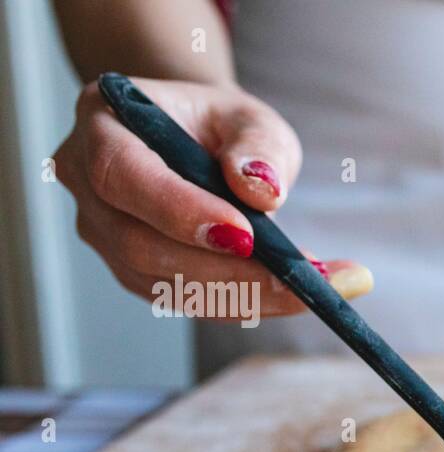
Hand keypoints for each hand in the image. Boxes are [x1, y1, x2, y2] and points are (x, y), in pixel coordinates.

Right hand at [54, 77, 370, 318]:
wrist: (199, 145)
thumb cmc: (221, 126)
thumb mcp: (251, 117)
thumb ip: (258, 145)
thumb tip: (261, 190)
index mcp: (103, 128)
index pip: (123, 175)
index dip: (179, 210)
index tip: (246, 235)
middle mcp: (89, 188)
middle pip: (141, 245)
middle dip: (226, 268)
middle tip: (302, 276)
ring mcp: (106, 238)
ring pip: (165, 284)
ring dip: (244, 294)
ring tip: (315, 286)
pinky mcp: (136, 275)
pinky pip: (186, 301)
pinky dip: (243, 303)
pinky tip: (291, 294)